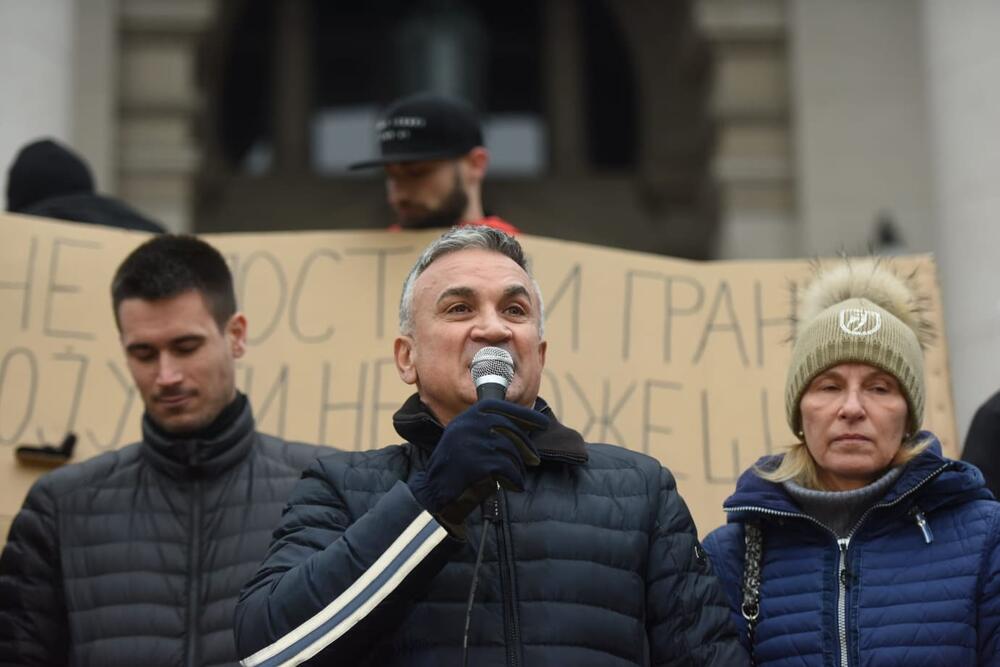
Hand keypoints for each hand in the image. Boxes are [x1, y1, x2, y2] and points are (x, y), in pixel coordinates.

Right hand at [408, 400, 546, 530]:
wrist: (434, 491)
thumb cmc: (455, 467)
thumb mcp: (467, 438)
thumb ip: (488, 428)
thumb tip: (524, 426)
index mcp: (467, 417)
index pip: (500, 407)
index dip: (524, 414)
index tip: (542, 422)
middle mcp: (470, 425)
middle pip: (510, 430)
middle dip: (526, 447)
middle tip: (534, 460)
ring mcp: (475, 443)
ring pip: (511, 451)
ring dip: (517, 468)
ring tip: (512, 478)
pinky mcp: (480, 463)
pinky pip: (509, 469)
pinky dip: (514, 480)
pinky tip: (511, 485)